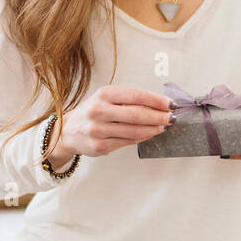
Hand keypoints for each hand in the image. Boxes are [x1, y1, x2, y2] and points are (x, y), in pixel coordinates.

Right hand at [47, 85, 173, 163]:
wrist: (69, 131)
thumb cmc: (93, 112)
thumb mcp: (107, 99)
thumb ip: (129, 101)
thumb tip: (159, 105)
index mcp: (104, 94)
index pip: (136, 95)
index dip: (156, 100)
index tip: (171, 104)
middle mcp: (99, 111)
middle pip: (137, 114)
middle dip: (159, 116)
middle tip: (172, 118)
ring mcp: (99, 130)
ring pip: (134, 131)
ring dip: (153, 129)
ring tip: (164, 126)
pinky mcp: (100, 146)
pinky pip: (128, 142)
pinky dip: (142, 137)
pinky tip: (150, 133)